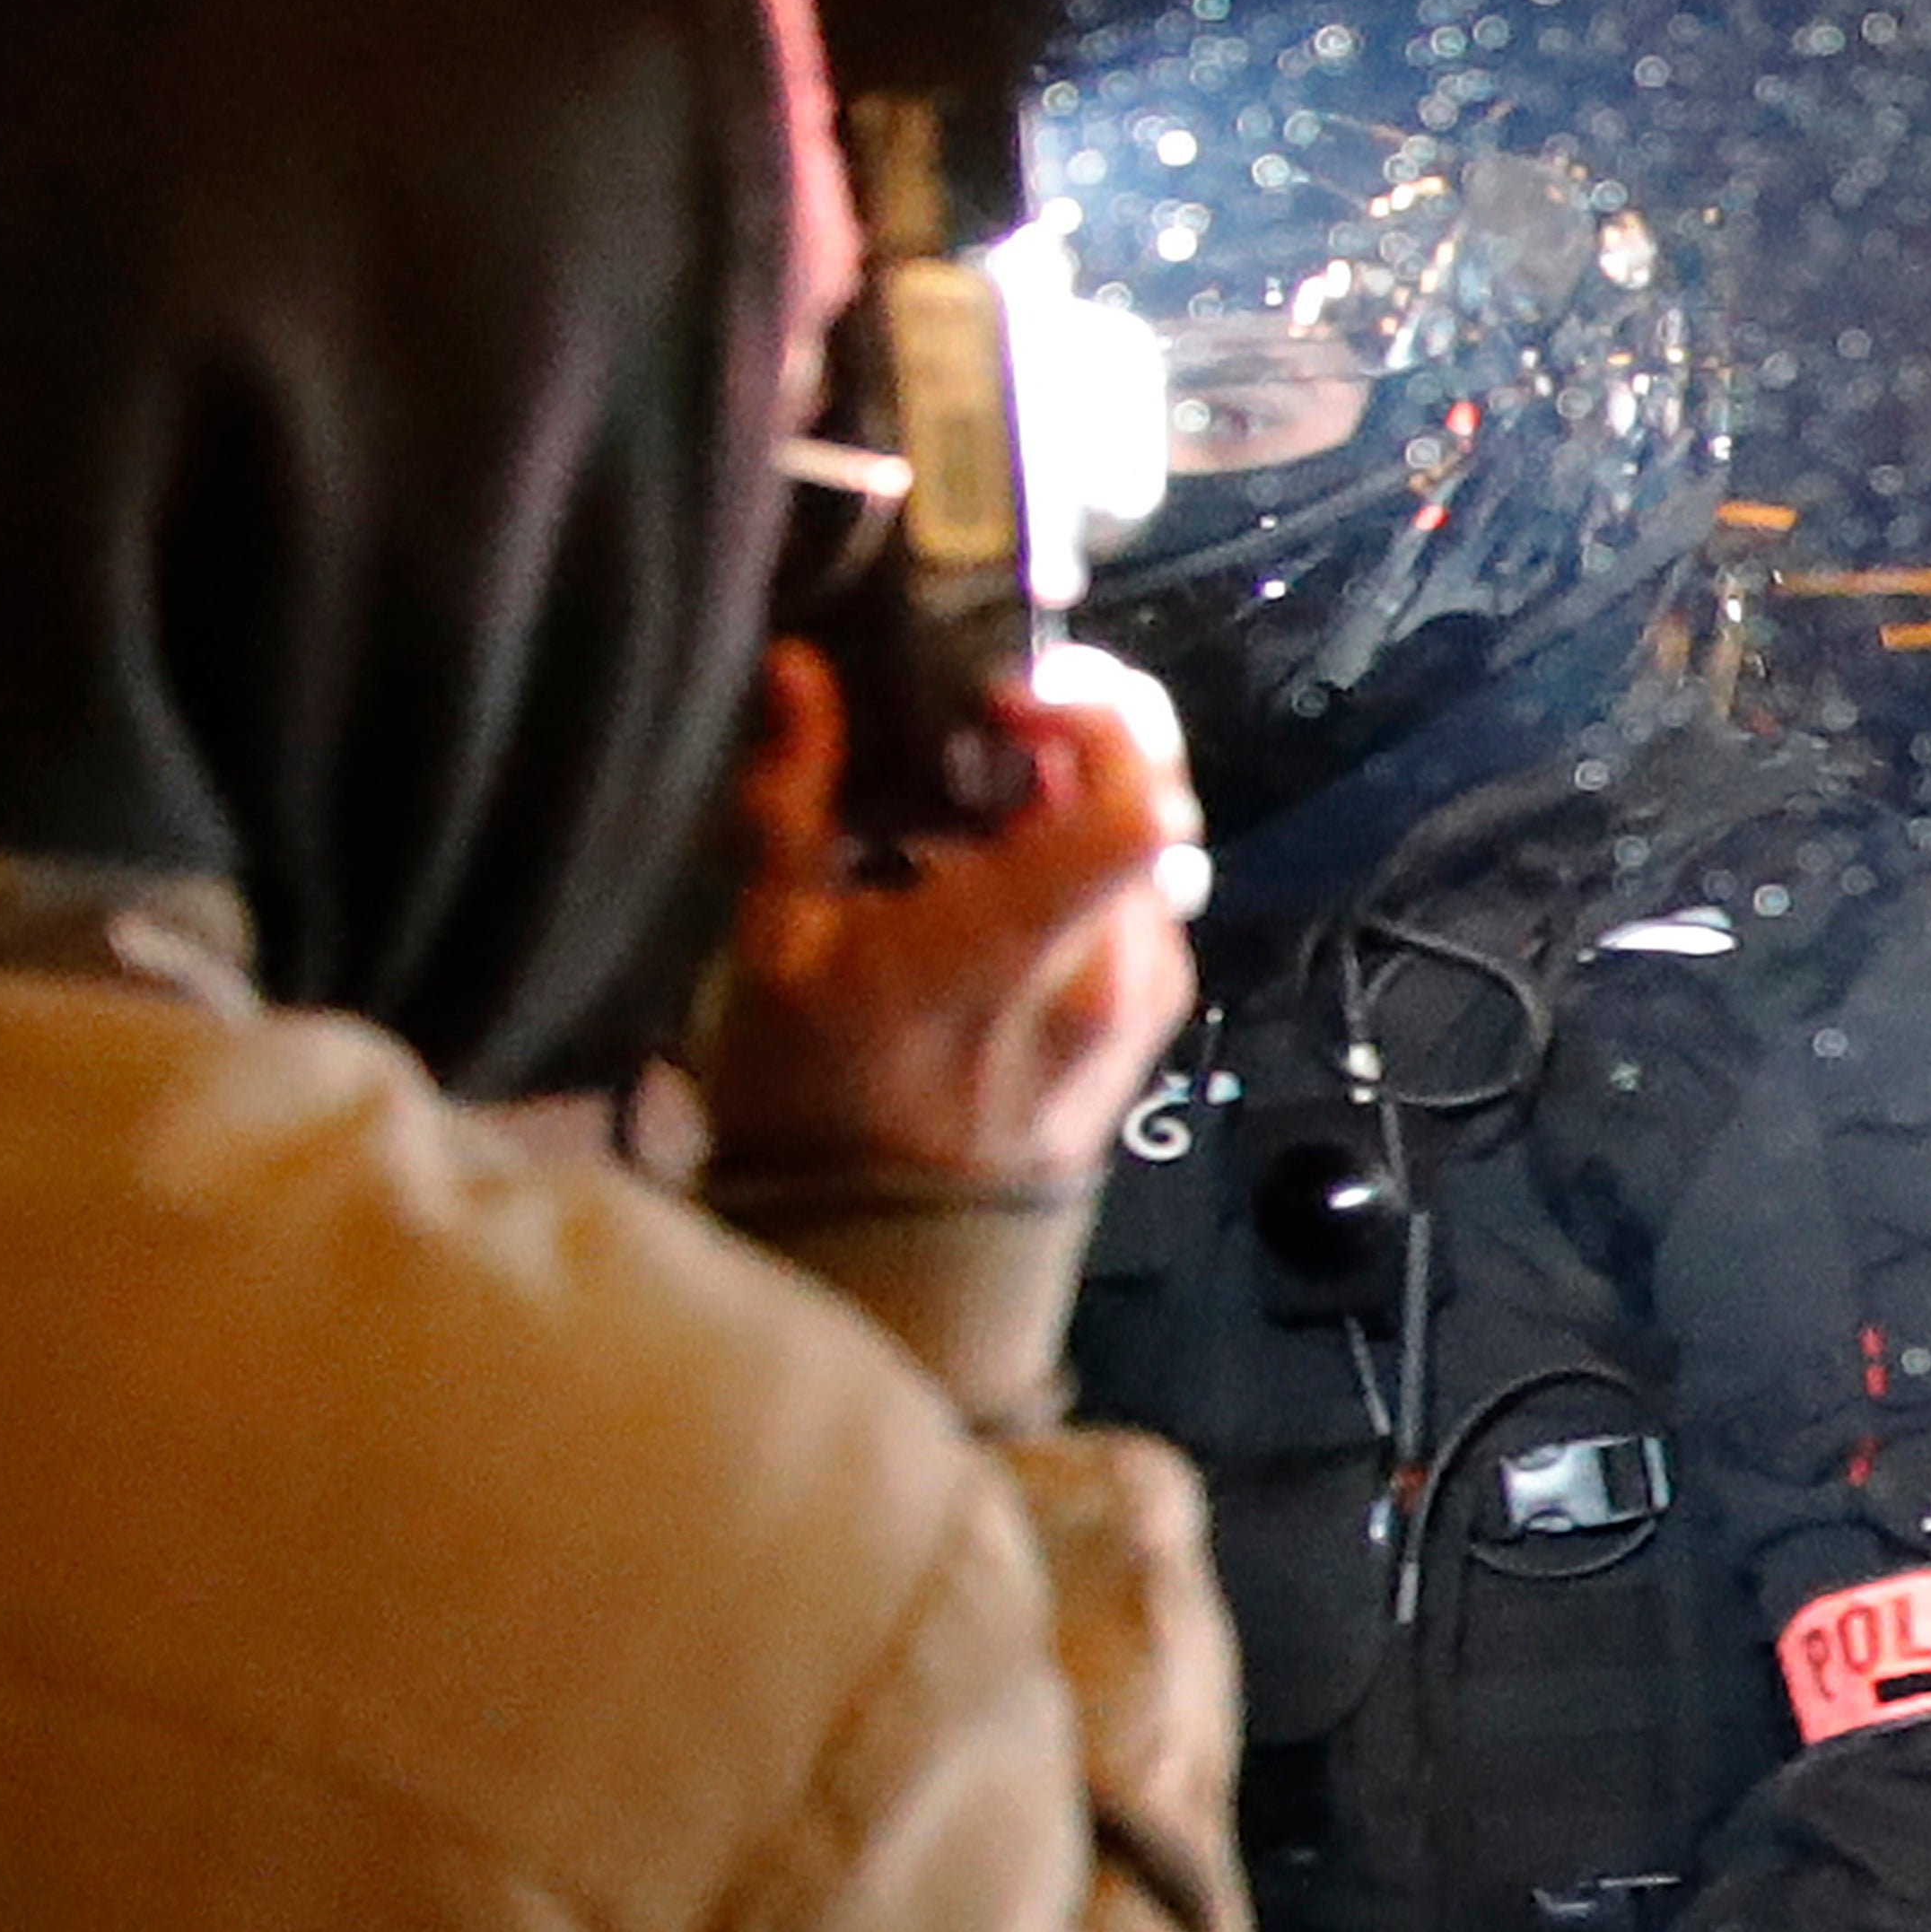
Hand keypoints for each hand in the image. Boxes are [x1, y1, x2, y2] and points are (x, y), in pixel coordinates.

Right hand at [696, 637, 1205, 1189]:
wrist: (886, 1254)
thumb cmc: (820, 1113)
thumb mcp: (775, 948)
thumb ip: (795, 799)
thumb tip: (802, 677)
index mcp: (1013, 950)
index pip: (1135, 804)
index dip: (1087, 715)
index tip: (1005, 699)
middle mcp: (1107, 976)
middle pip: (1155, 796)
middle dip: (1080, 735)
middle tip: (994, 726)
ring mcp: (1142, 1001)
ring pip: (1154, 843)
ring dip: (1081, 798)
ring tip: (985, 807)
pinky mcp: (1149, 1020)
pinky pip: (1144, 900)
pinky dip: (1089, 862)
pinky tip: (1007, 879)